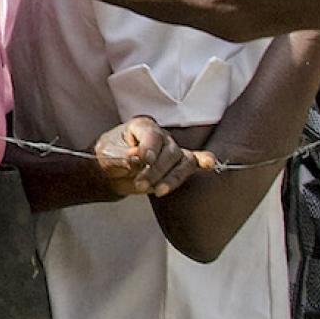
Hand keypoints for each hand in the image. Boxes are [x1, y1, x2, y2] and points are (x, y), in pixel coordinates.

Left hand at [93, 116, 210, 197]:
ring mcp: (172, 149)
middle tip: (141, 184)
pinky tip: (210, 164)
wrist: (111, 172)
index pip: (152, 135)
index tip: (143, 160)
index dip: (149, 149)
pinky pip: (193, 162)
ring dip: (173, 178)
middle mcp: (161, 136)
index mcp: (142, 126)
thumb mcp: (109, 156)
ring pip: (183, 161)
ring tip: (158, 191)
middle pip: (170, 151)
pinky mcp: (178, 164)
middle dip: (156, 171)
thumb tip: (136, 157)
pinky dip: (203, 162)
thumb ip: (122, 157)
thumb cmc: (109, 158)